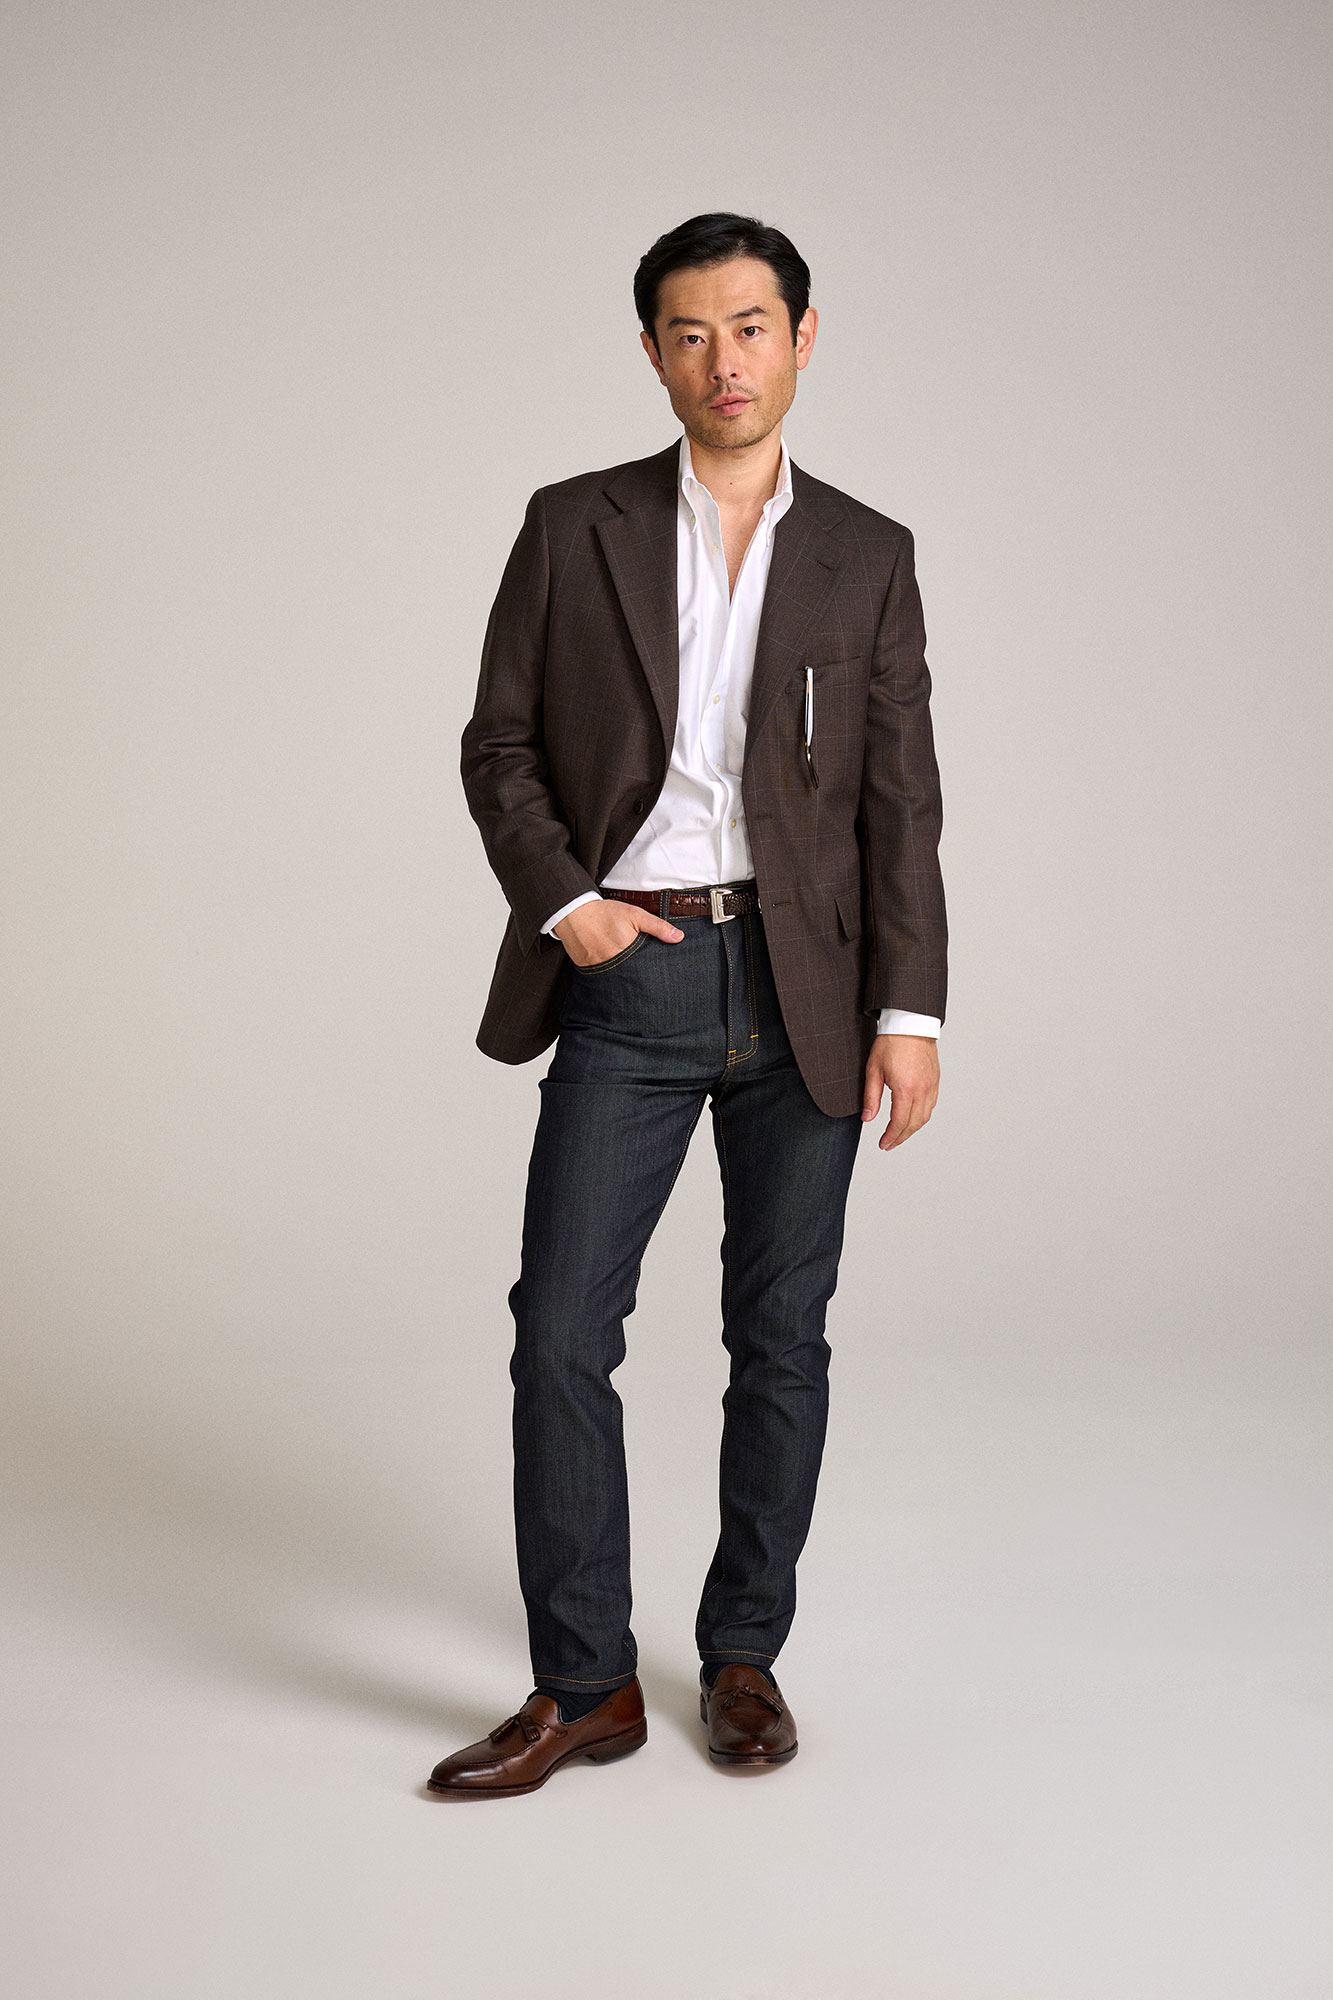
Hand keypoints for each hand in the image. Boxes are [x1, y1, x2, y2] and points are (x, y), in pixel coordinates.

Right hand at [553, 898, 683, 967]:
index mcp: (626, 948)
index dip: (652, 971)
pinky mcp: (586, 969)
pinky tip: (611, 970)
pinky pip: (600, 978)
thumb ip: (657, 927)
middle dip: (639, 978)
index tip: (659, 977)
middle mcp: (612, 961)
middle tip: (644, 979)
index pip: (646, 967)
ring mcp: (597, 967)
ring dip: (623, 978)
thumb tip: (679, 937)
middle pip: (632, 976)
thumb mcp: (634, 914)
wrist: (574, 912)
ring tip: (627, 974)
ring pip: (616, 979)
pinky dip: (607, 975)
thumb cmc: (605, 913)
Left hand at [862, 1034, 938, 1151]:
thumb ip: (871, 1097)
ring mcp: (931, 1086)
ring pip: (925, 1117)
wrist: (910, 1024)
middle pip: (914, 1124)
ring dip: (912, 1129)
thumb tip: (868, 1119)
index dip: (891, 1137)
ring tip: (899, 1134)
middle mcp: (922, 1090)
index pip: (899, 1122)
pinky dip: (922, 1116)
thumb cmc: (891, 1043)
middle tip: (889, 1144)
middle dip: (901, 1137)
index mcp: (905, 1089)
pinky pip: (931, 1106)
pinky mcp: (935, 1081)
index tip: (883, 1144)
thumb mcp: (873, 1070)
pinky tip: (912, 1117)